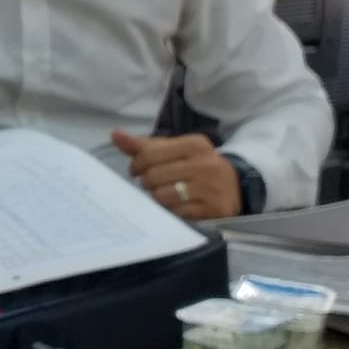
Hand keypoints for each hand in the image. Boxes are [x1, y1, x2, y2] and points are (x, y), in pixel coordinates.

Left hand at [110, 130, 240, 220]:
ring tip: (165, 195)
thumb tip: (115, 135)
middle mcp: (205, 164)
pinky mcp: (212, 209)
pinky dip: (171, 212)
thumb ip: (144, 145)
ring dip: (157, 199)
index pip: (148, 154)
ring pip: (161, 196)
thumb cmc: (195, 167)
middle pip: (153, 177)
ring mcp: (210, 188)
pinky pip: (175, 214)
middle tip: (152, 184)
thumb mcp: (175, 151)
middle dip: (147, 183)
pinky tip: (177, 207)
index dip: (136, 165)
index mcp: (194, 144)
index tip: (137, 170)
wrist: (234, 188)